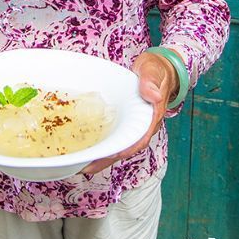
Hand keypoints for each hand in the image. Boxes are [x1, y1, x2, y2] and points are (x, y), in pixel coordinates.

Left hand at [81, 51, 177, 174]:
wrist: (158, 70)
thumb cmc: (155, 69)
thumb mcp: (152, 71)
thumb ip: (151, 82)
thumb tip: (154, 95)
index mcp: (151, 116)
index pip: (139, 138)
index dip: (124, 149)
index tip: (109, 156)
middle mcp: (143, 126)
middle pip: (125, 148)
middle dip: (106, 159)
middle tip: (85, 168)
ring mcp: (134, 126)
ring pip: (117, 145)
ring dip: (101, 156)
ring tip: (80, 165)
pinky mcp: (126, 123)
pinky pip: (114, 136)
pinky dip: (101, 145)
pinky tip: (87, 149)